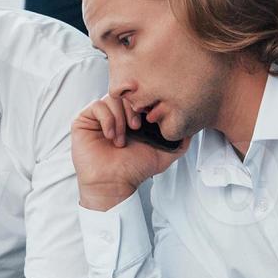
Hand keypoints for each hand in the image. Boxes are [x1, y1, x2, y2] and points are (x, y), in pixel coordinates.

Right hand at [72, 95, 187, 209]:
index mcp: (132, 117)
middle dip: (134, 108)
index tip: (150, 119)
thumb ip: (180, 141)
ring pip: (111, 98)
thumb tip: (192, 128)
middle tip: (137, 128)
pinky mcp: (84, 120)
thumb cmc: (134, 170)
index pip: (139, 96)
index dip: (146, 102)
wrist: (114, 183)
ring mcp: (99, 116)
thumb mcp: (164, 154)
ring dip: (120, 118)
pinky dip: (107, 120)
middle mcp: (116, 114)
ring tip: (122, 138)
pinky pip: (96, 106)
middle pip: (125, 93)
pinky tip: (111, 136)